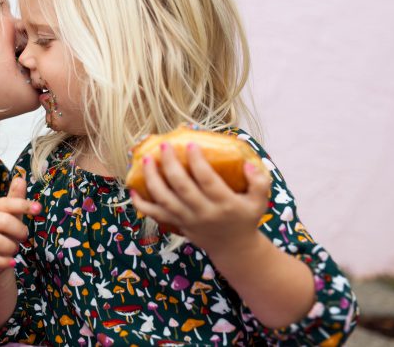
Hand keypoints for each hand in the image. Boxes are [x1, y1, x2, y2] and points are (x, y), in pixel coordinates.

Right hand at [0, 177, 40, 272]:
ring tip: (13, 249)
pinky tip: (11, 262)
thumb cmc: (2, 232)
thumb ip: (16, 199)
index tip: (39, 209)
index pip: (7, 203)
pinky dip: (6, 261)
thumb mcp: (11, 215)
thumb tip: (20, 178)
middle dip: (19, 230)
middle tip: (24, 237)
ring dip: (11, 247)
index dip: (23, 205)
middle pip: (3, 221)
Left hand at [130, 142, 270, 254]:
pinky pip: (154, 215)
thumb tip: (246, 162)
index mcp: (224, 203)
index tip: (190, 143)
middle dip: (170, 165)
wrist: (234, 249)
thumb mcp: (260, 201)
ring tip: (146, 160)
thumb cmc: (245, 218)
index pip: (207, 180)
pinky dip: (141, 204)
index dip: (197, 161)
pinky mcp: (176, 224)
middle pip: (181, 187)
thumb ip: (259, 181)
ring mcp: (187, 219)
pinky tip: (133, 189)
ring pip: (164, 199)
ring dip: (152, 179)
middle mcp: (203, 212)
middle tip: (164, 146)